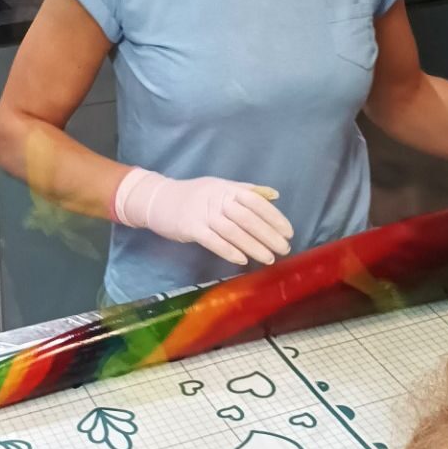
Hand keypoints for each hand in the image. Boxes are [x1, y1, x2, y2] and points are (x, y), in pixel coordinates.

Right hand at [114, 169, 292, 267]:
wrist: (159, 200)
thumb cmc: (194, 196)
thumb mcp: (220, 187)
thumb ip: (247, 191)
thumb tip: (275, 195)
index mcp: (227, 188)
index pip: (257, 202)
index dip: (274, 217)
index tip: (288, 232)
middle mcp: (217, 199)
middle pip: (248, 218)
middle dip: (268, 234)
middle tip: (284, 249)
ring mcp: (203, 213)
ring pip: (233, 231)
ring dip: (253, 246)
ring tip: (269, 258)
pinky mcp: (191, 228)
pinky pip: (213, 241)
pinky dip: (229, 251)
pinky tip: (242, 260)